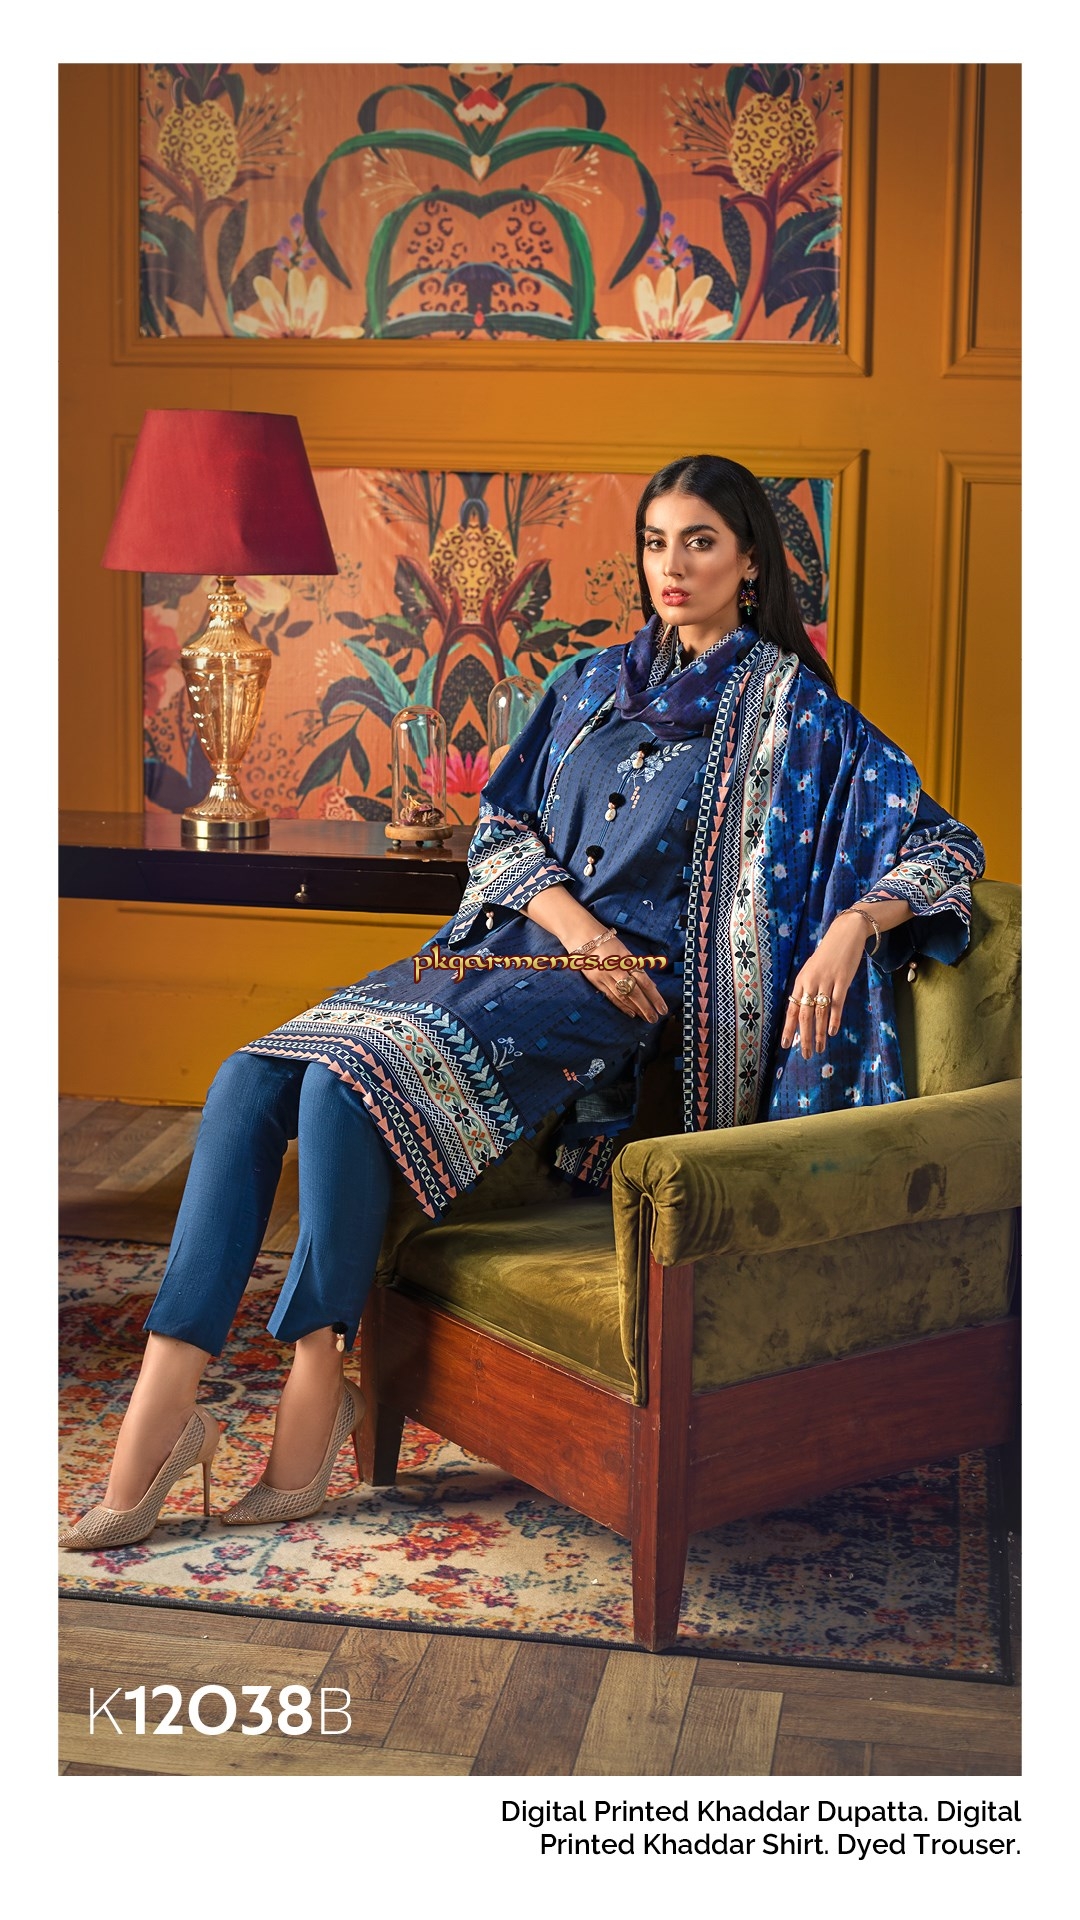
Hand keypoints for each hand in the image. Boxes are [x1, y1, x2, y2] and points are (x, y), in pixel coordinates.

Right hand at [574, 936, 668, 1023]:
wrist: (583, 937)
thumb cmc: (608, 943)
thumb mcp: (626, 952)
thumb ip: (637, 969)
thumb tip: (652, 986)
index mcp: (627, 960)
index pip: (644, 981)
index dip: (654, 996)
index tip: (662, 1008)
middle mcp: (616, 969)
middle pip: (634, 991)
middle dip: (646, 1007)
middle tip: (654, 1019)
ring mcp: (605, 976)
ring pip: (622, 996)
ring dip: (635, 1008)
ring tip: (646, 1017)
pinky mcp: (596, 982)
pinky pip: (611, 996)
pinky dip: (622, 1006)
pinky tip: (631, 1013)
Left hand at [781, 914, 869, 1057]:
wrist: (844, 934)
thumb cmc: (828, 955)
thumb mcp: (812, 970)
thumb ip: (807, 988)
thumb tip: (804, 1010)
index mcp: (800, 981)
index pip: (792, 1009)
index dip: (788, 1028)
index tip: (785, 1045)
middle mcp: (810, 982)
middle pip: (804, 1015)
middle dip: (803, 1037)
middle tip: (805, 1054)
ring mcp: (826, 981)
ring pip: (820, 1012)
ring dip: (819, 1033)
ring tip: (819, 1048)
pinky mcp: (842, 980)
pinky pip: (837, 1003)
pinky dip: (833, 1019)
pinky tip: (831, 1032)